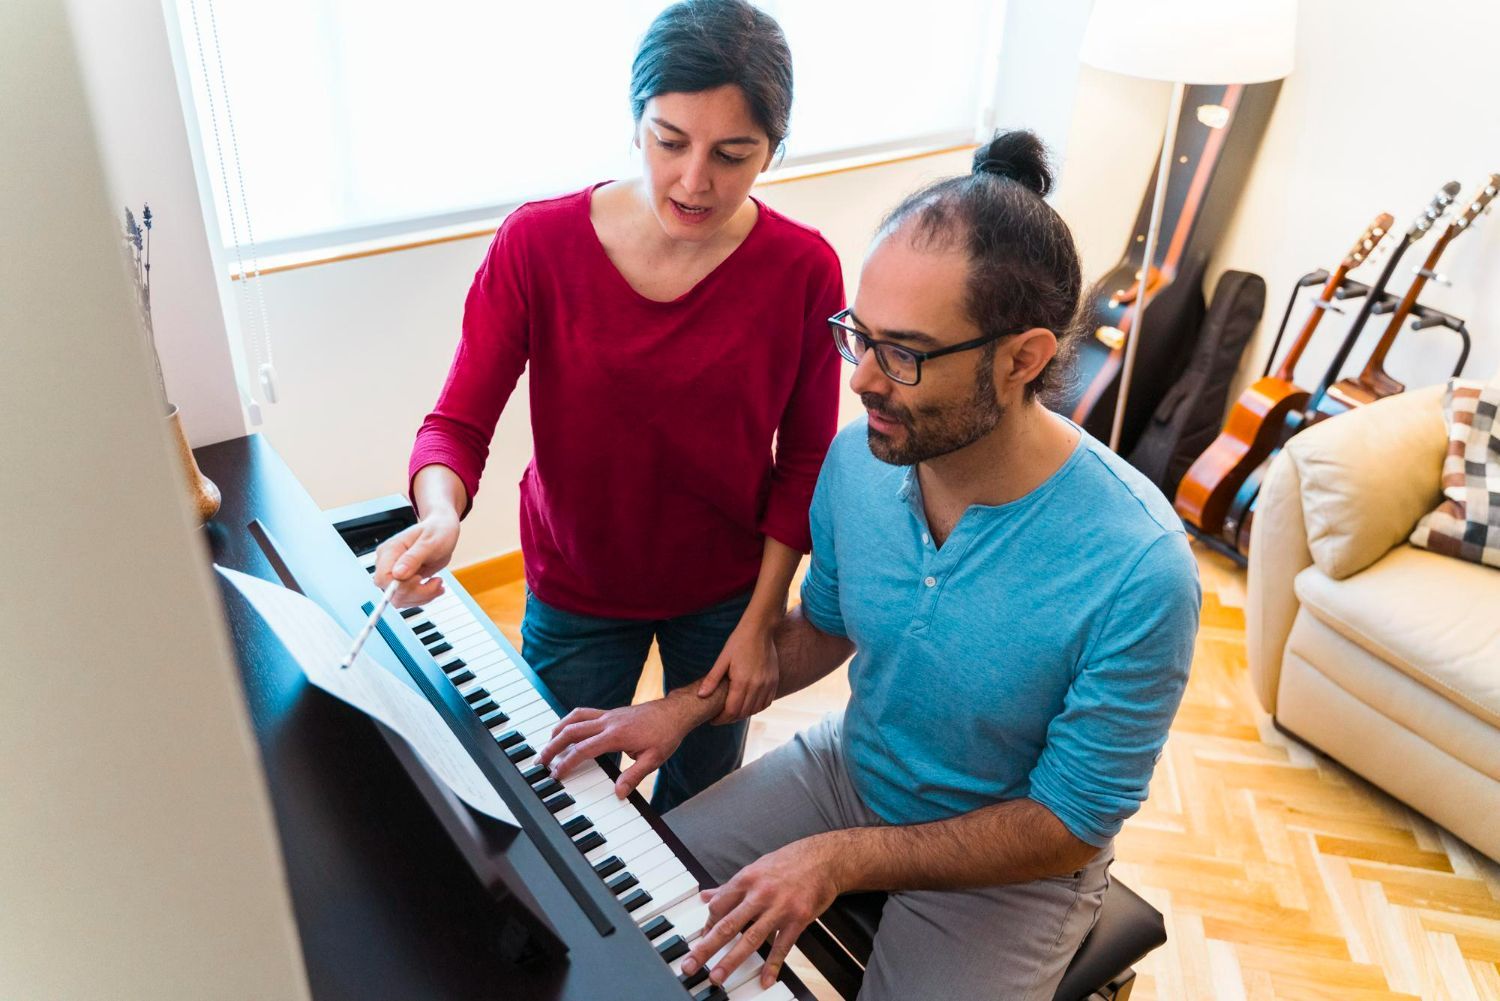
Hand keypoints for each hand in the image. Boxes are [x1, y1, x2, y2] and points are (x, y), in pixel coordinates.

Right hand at [373, 510, 458, 606]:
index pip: (382, 578)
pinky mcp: (403, 581)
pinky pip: (408, 597)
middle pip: (391, 593)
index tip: (420, 578)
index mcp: (390, 550)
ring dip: (422, 596)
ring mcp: (394, 573)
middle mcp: (388, 563)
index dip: (400, 586)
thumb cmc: (437, 531)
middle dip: (417, 593)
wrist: (443, 530)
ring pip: (400, 599)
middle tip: (437, 582)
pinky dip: (424, 596)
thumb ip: (413, 558)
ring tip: (438, 583)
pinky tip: (435, 586)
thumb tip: (398, 574)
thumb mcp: (429, 542)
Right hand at [538, 697, 697, 797]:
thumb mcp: (654, 759)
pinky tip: (566, 731)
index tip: (556, 774)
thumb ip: (634, 776)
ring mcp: (608, 715)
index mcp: (616, 735)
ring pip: (574, 718)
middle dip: (552, 746)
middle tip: (540, 761)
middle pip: (571, 731)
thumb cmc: (666, 735)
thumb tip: (618, 793)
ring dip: (558, 730)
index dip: (567, 763)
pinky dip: (570, 721)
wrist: (675, 712)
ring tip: (547, 745)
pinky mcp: (610, 713)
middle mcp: (608, 722)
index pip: (583, 749)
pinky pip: (583, 713)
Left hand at [682, 836, 844, 989]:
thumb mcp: (755, 868)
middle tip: (690, 965)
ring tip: (718, 977)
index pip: (719, 906)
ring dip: (731, 960)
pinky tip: (765, 980)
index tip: (700, 942)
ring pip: (751, 939)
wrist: (824, 859)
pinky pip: (782, 946)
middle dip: (707, 947)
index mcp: (747, 879)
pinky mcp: (798, 919)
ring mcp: (779, 908)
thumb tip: (705, 896)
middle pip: (728, 925)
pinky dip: (773, 965)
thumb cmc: (788, 863)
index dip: (707, 926)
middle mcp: (760, 894)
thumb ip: (730, 887)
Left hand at [696, 617, 779, 723]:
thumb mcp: (722, 659)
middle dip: (730, 719)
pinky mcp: (774, 681)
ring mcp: (767, 684)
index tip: (713, 720)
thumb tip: (700, 695)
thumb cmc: (738, 642)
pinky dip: (756, 708)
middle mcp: (757, 686)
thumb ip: (712, 679)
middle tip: (720, 717)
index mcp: (742, 682)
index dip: (721, 719)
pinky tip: (748, 705)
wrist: (760, 630)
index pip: (731, 710)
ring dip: (743, 714)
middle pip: (743, 713)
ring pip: (755, 709)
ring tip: (732, 712)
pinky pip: (766, 703)